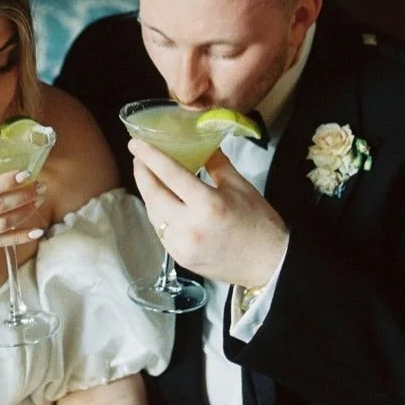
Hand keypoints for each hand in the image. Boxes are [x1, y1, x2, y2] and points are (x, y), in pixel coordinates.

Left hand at [128, 140, 287, 289]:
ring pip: (153, 214)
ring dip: (148, 193)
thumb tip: (200, 142)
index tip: (135, 143)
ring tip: (148, 175)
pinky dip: (158, 213)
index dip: (151, 156)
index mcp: (208, 205)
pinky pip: (161, 230)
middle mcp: (190, 227)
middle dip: (142, 173)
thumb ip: (215, 162)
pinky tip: (161, 201)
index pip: (171, 175)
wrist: (268, 263)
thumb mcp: (239, 185)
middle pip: (154, 195)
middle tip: (138, 156)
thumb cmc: (258, 220)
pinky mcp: (180, 259)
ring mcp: (182, 246)